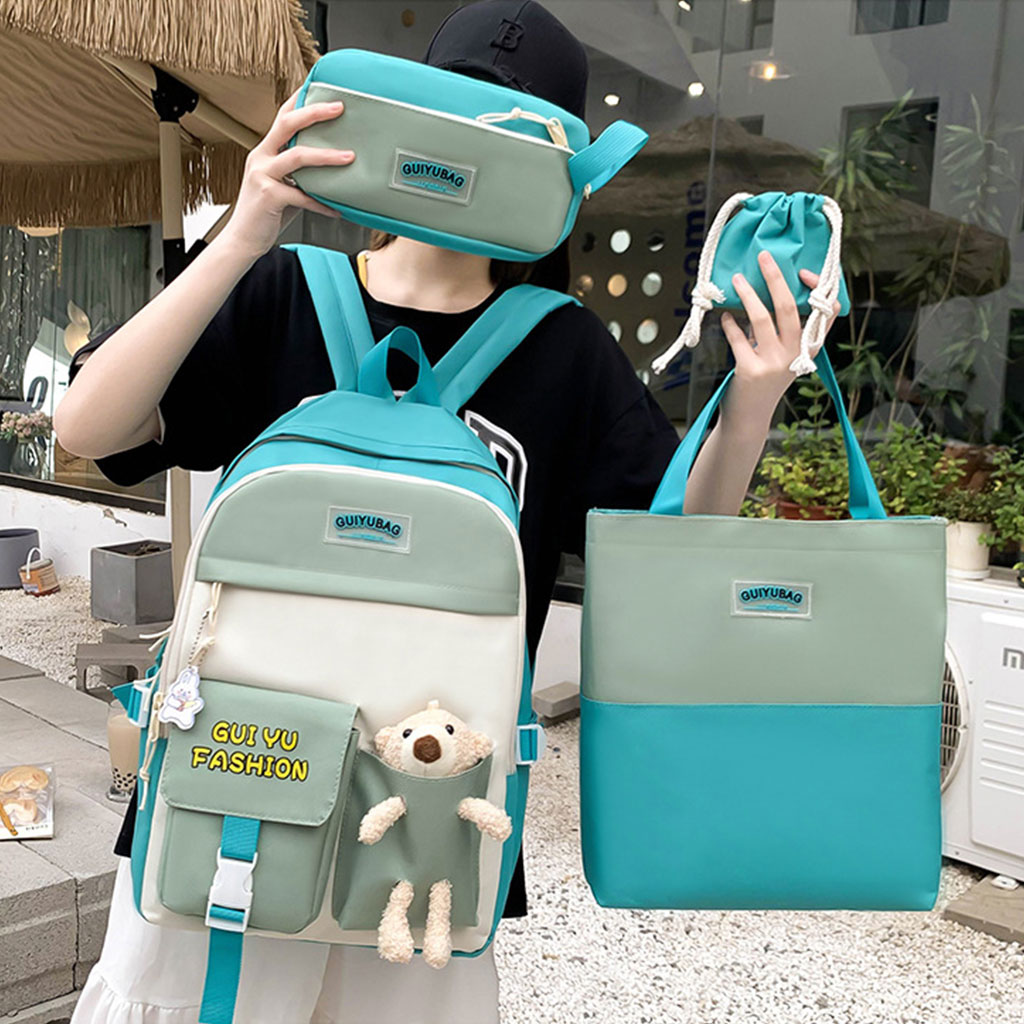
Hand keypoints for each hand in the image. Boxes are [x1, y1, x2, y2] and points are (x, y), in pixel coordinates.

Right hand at [219, 87, 354, 259]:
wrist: (243, 239)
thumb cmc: (266, 213)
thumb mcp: (283, 186)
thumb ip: (301, 174)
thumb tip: (330, 167)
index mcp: (265, 151)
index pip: (282, 115)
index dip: (300, 98)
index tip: (320, 86)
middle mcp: (261, 157)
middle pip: (287, 124)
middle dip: (315, 113)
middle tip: (339, 108)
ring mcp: (262, 175)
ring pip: (297, 156)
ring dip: (327, 156)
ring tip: (349, 157)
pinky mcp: (268, 196)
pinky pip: (302, 196)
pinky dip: (322, 204)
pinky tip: (337, 210)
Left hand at [719, 250, 840, 418]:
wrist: (750, 418)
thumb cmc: (765, 382)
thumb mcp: (782, 355)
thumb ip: (780, 330)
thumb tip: (765, 293)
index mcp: (809, 348)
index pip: (827, 313)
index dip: (819, 288)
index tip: (804, 271)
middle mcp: (796, 354)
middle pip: (789, 306)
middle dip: (775, 277)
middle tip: (763, 257)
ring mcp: (774, 364)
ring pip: (761, 318)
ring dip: (747, 295)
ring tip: (736, 279)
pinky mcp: (751, 371)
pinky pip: (738, 339)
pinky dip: (730, 324)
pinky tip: (725, 317)